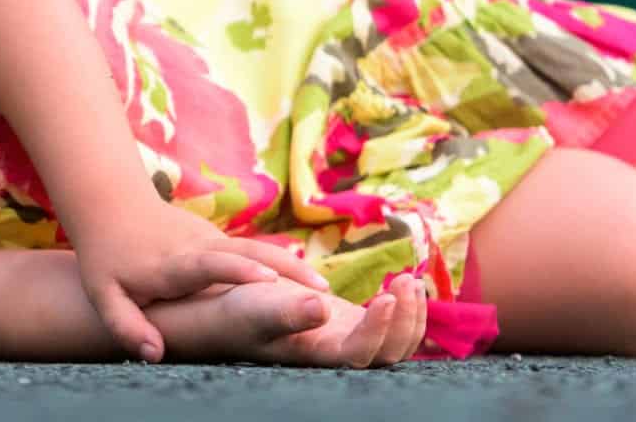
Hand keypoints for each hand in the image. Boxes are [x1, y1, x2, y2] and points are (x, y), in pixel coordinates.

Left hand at [75, 200, 331, 359]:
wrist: (112, 203)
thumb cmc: (108, 257)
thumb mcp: (105, 294)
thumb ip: (127, 326)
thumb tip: (154, 355)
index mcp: (172, 264)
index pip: (207, 264)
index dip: (237, 270)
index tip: (268, 280)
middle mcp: (197, 247)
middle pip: (245, 253)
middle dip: (281, 269)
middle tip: (320, 293)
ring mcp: (210, 239)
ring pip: (256, 248)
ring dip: (290, 267)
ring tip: (324, 291)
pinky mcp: (217, 239)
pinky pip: (253, 251)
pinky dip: (282, 265)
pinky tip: (309, 286)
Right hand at [193, 274, 430, 368]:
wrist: (225, 310)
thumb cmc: (234, 311)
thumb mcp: (255, 307)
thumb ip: (288, 311)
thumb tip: (322, 308)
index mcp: (316, 356)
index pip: (360, 356)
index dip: (379, 331)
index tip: (385, 296)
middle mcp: (336, 355)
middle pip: (388, 354)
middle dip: (405, 320)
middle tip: (405, 280)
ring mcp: (345, 340)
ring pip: (395, 344)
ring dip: (410, 314)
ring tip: (408, 279)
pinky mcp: (347, 325)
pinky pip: (387, 327)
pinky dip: (401, 309)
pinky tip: (402, 284)